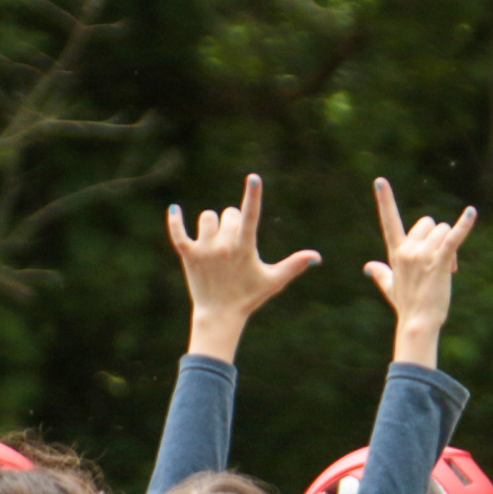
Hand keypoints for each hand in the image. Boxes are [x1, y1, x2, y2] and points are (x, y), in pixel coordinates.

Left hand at [168, 175, 320, 360]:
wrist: (220, 316)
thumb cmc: (249, 297)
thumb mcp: (273, 281)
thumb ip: (294, 265)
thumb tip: (317, 257)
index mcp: (245, 249)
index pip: (251, 216)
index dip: (254, 196)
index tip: (254, 177)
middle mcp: (224, 246)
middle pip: (230, 214)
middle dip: (234, 223)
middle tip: (233, 246)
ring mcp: (205, 250)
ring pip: (207, 217)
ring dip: (212, 225)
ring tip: (215, 244)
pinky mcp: (188, 255)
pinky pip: (178, 233)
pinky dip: (175, 222)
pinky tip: (175, 210)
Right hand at [364, 179, 476, 366]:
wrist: (418, 323)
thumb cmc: (407, 306)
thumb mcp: (390, 287)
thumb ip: (380, 273)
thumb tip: (368, 267)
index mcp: (397, 252)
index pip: (389, 221)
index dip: (384, 201)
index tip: (380, 181)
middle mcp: (408, 250)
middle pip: (429, 223)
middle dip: (438, 238)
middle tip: (441, 264)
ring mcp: (423, 256)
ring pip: (443, 232)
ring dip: (450, 247)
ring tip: (449, 270)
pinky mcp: (439, 263)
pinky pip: (453, 238)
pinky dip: (464, 226)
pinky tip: (471, 213)